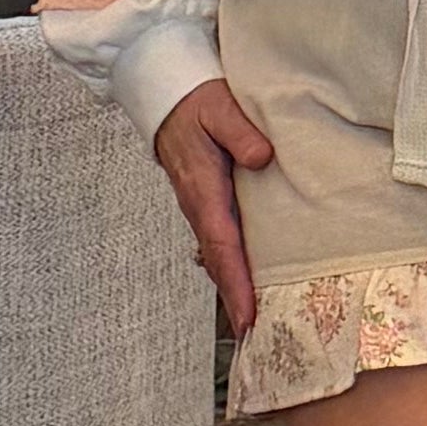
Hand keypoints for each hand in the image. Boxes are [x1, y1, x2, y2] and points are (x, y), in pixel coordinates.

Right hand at [152, 73, 275, 333]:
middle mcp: (199, 203)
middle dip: (236, 297)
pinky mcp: (205, 199)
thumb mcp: (220, 106)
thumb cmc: (195, 99)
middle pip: (220, 259)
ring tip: (255, 318)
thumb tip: (261, 158)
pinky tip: (248, 278)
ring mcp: (200, 204)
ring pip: (219, 252)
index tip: (248, 314)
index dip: (236, 281)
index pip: (222, 243)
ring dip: (235, 283)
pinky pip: (220, 238)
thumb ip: (241, 132)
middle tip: (257, 334)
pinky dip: (232, 262)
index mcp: (203, 186)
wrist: (165, 91)